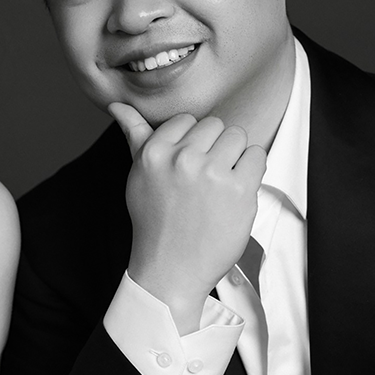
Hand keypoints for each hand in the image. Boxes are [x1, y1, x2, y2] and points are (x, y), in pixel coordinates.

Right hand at [109, 104, 266, 331]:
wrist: (171, 270)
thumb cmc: (155, 223)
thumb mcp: (138, 175)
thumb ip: (134, 136)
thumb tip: (118, 105)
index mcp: (155, 152)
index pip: (187, 120)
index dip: (192, 143)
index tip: (188, 167)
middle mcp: (182, 159)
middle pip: (215, 125)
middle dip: (215, 148)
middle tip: (205, 179)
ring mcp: (212, 173)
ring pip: (238, 136)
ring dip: (235, 157)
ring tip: (221, 184)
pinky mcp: (239, 189)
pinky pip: (257, 156)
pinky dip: (252, 170)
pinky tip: (236, 190)